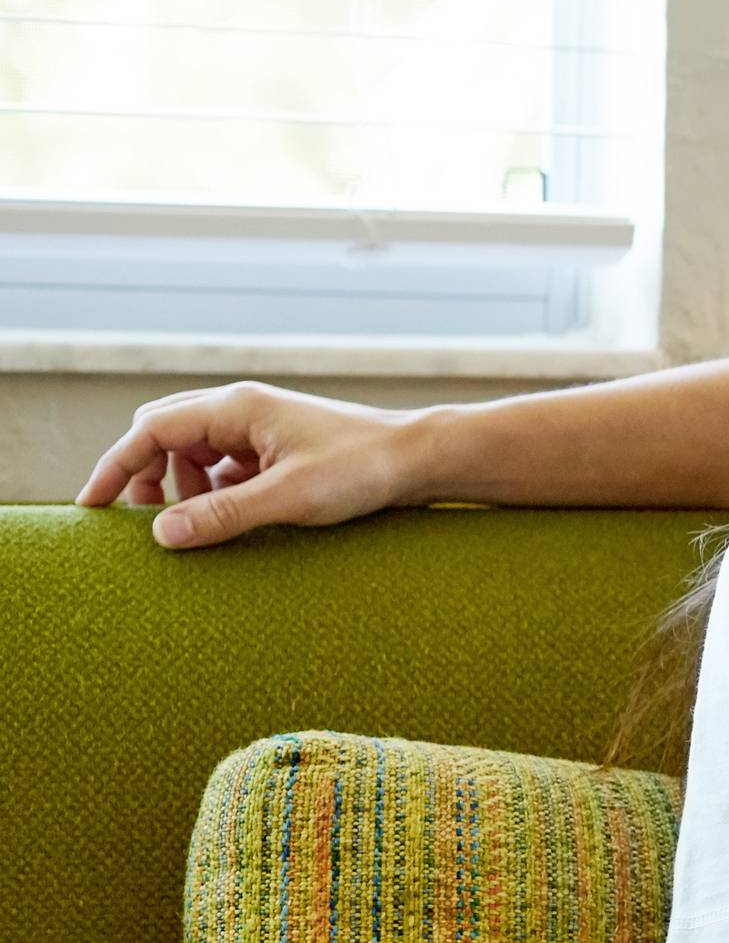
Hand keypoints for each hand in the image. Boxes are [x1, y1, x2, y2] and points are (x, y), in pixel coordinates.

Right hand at [74, 383, 424, 548]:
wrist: (421, 458)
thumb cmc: (362, 469)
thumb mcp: (289, 497)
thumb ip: (223, 514)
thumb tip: (162, 534)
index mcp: (235, 407)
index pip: (150, 429)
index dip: (116, 466)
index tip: (92, 505)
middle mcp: (242, 409)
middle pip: (165, 434)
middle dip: (145, 475)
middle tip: (144, 521)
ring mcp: (261, 427)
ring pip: (196, 451)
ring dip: (182, 485)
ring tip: (191, 523)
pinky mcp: (279, 447)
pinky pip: (227, 464)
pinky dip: (214, 489)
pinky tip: (228, 516)